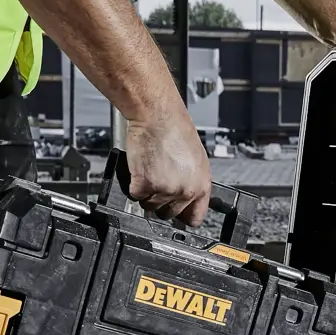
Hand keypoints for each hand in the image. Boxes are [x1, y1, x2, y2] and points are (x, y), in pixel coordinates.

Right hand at [124, 109, 211, 225]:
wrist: (157, 115)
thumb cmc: (175, 130)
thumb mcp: (196, 160)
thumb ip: (192, 183)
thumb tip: (185, 199)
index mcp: (201, 186)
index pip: (194, 218)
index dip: (182, 216)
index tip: (176, 213)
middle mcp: (186, 191)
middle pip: (168, 215)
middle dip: (160, 201)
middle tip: (157, 180)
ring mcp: (165, 190)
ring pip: (149, 206)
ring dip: (145, 192)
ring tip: (150, 169)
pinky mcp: (145, 185)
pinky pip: (135, 196)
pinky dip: (133, 184)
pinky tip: (140, 168)